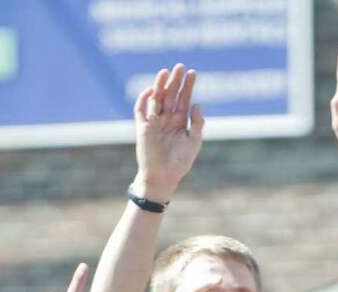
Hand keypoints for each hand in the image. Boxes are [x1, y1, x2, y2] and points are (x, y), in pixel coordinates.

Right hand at [134, 63, 203, 198]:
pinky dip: (143, 99)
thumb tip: (197, 104)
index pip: (183, 99)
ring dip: (160, 85)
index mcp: (179, 121)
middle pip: (171, 95)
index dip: (187, 86)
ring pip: (157, 98)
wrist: (163, 177)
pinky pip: (140, 110)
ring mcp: (154, 122)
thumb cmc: (179, 163)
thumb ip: (196, 124)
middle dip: (175, 81)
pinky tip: (150, 91)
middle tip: (180, 67)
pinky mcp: (142, 127)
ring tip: (165, 72)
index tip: (192, 73)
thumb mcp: (193, 142)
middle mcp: (167, 118)